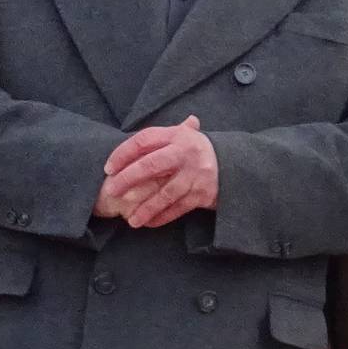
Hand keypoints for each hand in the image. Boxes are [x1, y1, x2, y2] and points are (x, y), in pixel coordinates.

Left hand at [100, 115, 216, 227]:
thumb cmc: (201, 151)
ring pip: (164, 193)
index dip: (123, 153)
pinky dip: (162, 217)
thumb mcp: (187, 136)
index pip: (144, 140)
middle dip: (128, 179)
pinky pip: (178, 208)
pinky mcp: (203, 194)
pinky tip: (148, 223)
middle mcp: (186, 153)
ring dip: (145, 208)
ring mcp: (196, 175)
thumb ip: (168, 132)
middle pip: (151, 165)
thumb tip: (155, 125)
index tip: (109, 167)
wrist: (238, 167)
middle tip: (112, 191)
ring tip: (130, 220)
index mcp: (178, 136)